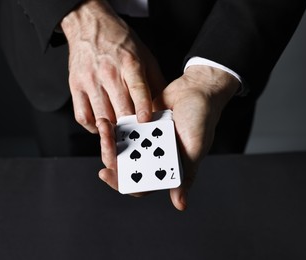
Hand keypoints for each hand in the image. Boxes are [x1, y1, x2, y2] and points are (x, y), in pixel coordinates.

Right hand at [61, 0, 164, 132]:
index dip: (142, 105)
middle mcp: (109, 72)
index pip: (137, 87)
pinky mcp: (75, 87)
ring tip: (121, 133)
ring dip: (112, 129)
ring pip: (102, 115)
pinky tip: (102, 125)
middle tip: (138, 136)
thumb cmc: (119, 41)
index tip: (145, 120)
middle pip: (119, 107)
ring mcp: (90, 80)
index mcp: (129, 63)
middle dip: (130, 125)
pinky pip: (83, 116)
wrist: (89, 25)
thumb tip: (165, 106)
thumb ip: (156, 82)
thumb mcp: (145, 56)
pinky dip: (93, 127)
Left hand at [98, 65, 239, 210]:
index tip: (107, 173)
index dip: (122, 183)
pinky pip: (123, 131)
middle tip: (105, 144)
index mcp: (165, 168)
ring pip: (121, 149)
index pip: (140, 184)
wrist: (198, 89)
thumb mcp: (194, 150)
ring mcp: (145, 141)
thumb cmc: (201, 121)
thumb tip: (180, 205)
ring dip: (108, 141)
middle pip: (125, 167)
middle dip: (111, 158)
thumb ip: (185, 176)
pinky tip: (105, 121)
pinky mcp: (139, 125)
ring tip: (104, 127)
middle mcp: (153, 157)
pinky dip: (113, 128)